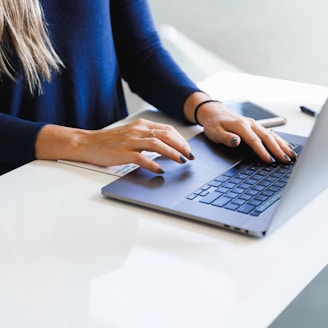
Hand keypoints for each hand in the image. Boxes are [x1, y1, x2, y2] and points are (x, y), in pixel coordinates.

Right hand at [35, 119, 194, 173]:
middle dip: (181, 146)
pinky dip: (153, 164)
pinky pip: (142, 158)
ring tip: (182, 161)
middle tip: (190, 155)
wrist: (88, 143)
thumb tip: (166, 147)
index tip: (188, 148)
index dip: (181, 139)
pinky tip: (161, 170)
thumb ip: (147, 137)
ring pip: (157, 144)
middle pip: (166, 135)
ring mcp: (131, 141)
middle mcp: (138, 130)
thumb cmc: (109, 141)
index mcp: (141, 125)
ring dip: (172, 153)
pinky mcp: (124, 153)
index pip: (167, 129)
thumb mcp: (131, 134)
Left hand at [184, 93, 296, 162]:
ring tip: (292, 155)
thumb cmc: (213, 124)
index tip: (270, 160)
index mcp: (241, 126)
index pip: (254, 141)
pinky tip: (286, 146)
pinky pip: (270, 133)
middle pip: (267, 137)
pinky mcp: (255, 126)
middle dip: (278, 149)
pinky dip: (280, 140)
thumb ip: (226, 138)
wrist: (214, 113)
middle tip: (287, 160)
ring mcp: (254, 124)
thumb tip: (236, 141)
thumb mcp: (215, 132)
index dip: (263, 151)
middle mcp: (250, 124)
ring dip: (282, 145)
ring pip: (271, 135)